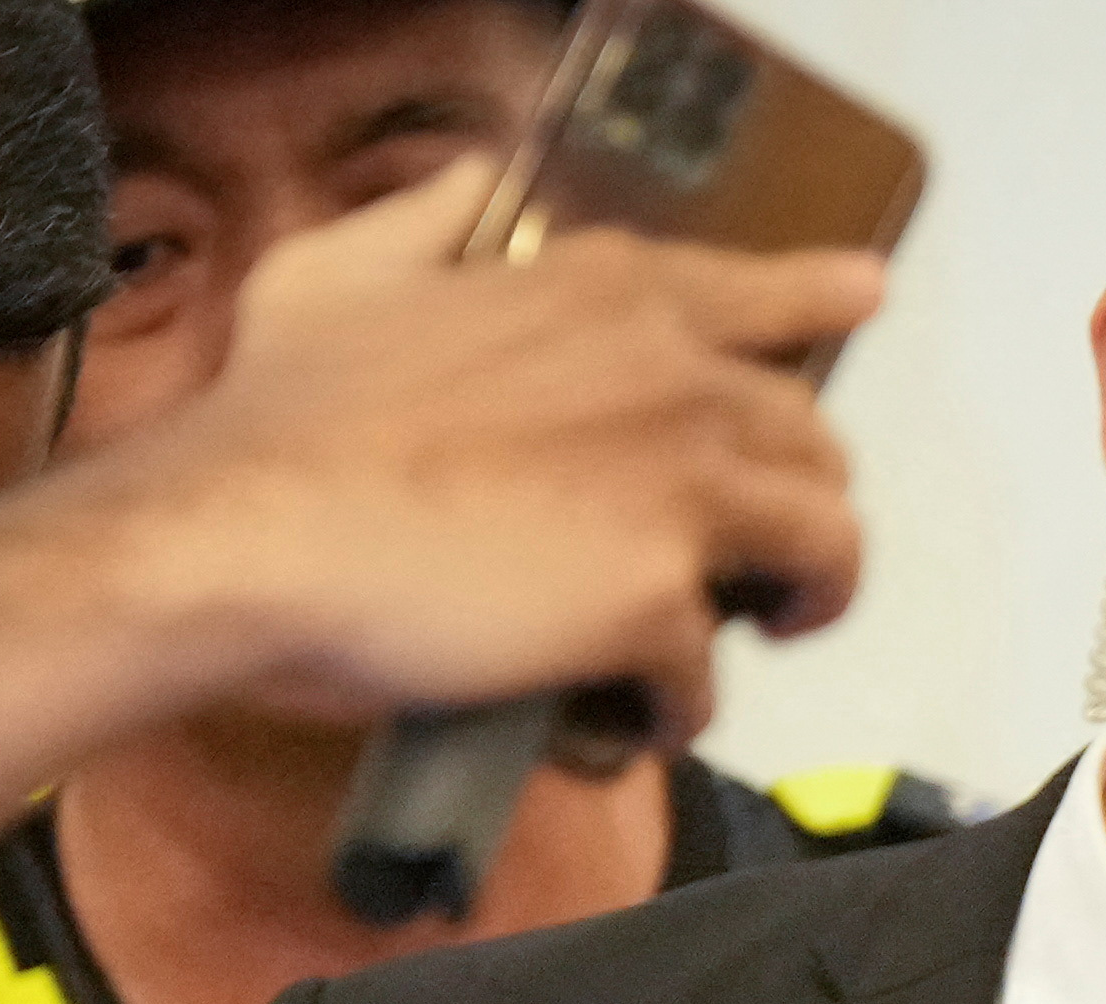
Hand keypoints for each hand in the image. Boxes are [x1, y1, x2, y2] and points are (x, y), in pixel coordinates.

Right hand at [112, 194, 873, 734]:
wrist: (244, 536)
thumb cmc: (279, 413)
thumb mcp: (342, 267)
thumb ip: (424, 218)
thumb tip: (464, 183)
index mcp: (607, 293)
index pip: (762, 291)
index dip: (820, 299)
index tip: (861, 301)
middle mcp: (671, 375)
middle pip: (814, 441)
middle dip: (798, 499)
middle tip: (762, 551)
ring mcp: (677, 490)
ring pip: (820, 551)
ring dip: (794, 600)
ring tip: (753, 633)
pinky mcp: (657, 603)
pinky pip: (711, 675)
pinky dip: (676, 709)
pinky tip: (631, 719)